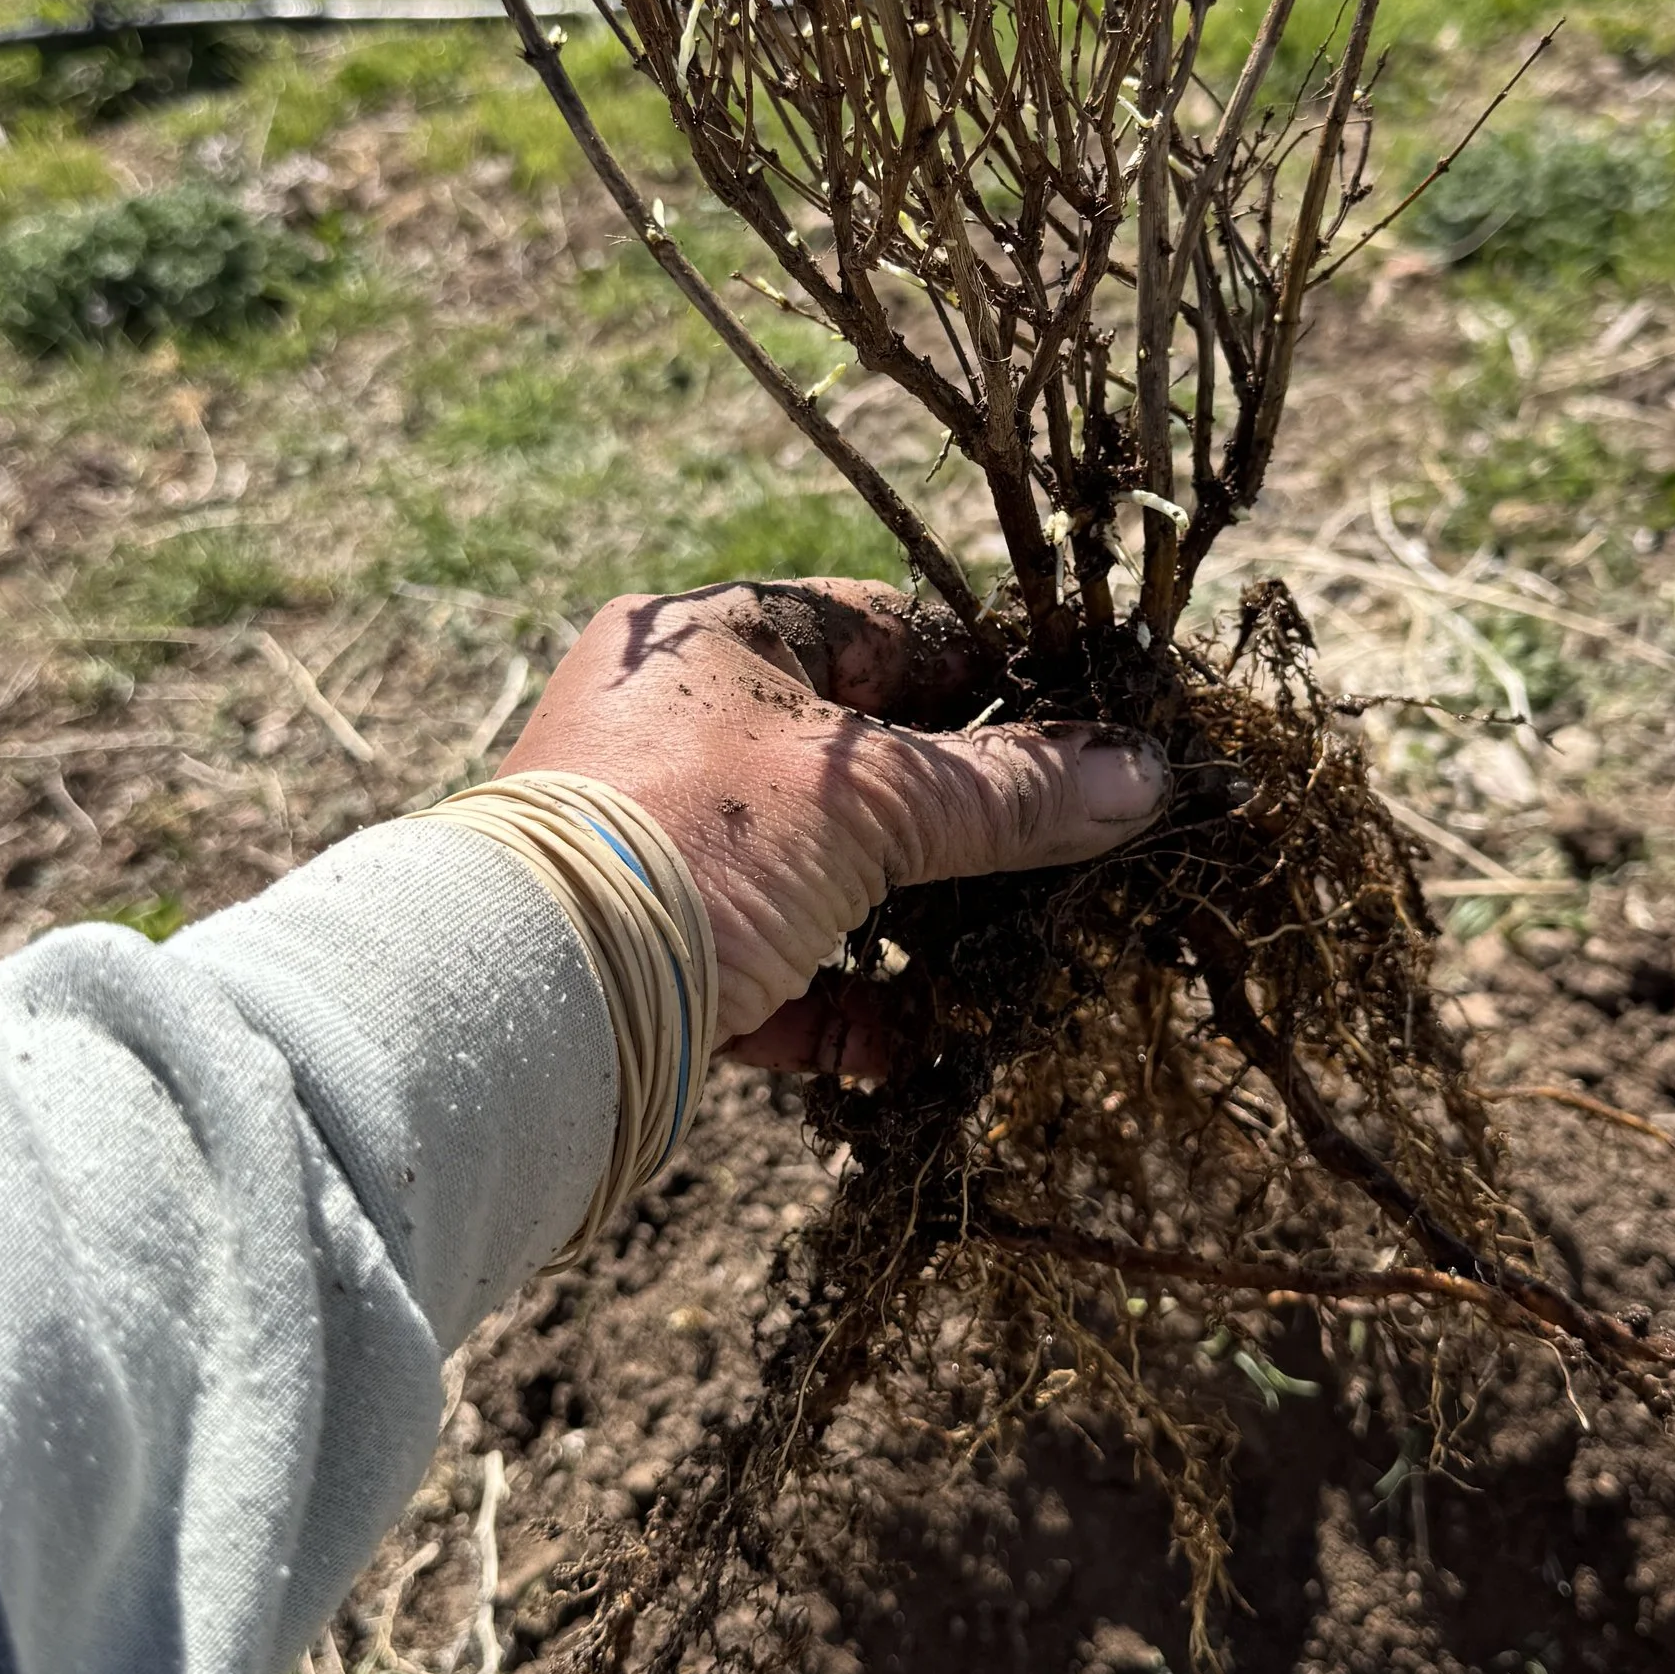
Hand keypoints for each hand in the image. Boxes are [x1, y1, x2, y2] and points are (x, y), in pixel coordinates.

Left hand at [500, 578, 1166, 1077]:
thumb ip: (1007, 792)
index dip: (994, 674)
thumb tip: (1144, 775)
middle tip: (1074, 851)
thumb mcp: (870, 801)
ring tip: (1015, 958)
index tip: (1090, 724)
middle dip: (966, 822)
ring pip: (831, 875)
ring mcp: (668, 846)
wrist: (530, 999)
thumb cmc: (695, 841)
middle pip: (864, 764)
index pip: (885, 629)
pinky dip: (853, 1008)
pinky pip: (783, 973)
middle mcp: (682, 730)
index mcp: (714, 640)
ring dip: (921, 922)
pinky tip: (919, 1044)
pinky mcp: (663, 957)